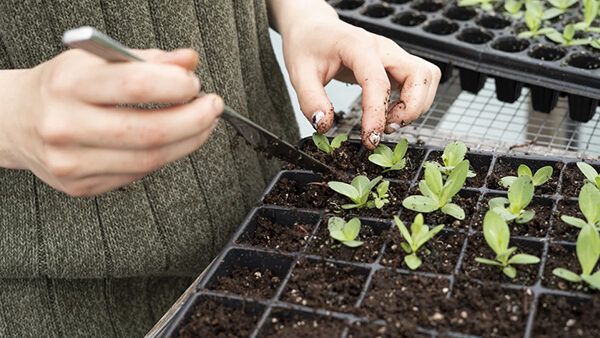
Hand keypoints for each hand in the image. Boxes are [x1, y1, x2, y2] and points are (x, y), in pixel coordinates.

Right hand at [0, 48, 222, 195]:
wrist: (14, 120)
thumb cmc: (61, 86)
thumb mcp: (97, 61)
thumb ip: (148, 60)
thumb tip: (189, 62)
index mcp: (70, 85)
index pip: (135, 85)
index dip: (176, 85)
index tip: (195, 83)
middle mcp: (66, 125)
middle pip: (150, 132)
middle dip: (195, 120)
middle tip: (212, 108)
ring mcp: (72, 162)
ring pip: (149, 160)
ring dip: (188, 142)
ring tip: (201, 125)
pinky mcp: (81, 186)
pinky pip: (137, 175)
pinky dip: (163, 158)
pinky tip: (171, 142)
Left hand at [282, 19, 439, 148]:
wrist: (313, 28)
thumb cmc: (308, 46)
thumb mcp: (299, 73)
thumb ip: (310, 100)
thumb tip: (324, 125)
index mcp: (358, 46)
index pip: (378, 82)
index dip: (377, 114)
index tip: (370, 138)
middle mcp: (383, 48)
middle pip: (420, 75)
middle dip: (411, 109)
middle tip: (387, 128)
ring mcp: (393, 54)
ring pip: (427, 77)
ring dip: (416, 105)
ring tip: (390, 122)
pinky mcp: (396, 64)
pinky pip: (420, 81)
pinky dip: (414, 101)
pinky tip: (391, 113)